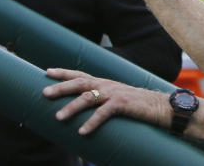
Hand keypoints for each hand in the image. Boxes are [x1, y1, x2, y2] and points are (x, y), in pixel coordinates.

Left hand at [43, 68, 168, 134]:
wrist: (158, 107)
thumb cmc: (135, 105)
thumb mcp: (115, 98)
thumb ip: (100, 100)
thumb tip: (83, 109)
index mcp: (103, 82)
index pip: (79, 74)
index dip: (63, 72)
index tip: (46, 72)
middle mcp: (106, 84)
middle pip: (79, 83)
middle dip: (61, 88)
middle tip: (44, 93)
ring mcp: (113, 93)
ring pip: (88, 98)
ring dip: (71, 108)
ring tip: (58, 117)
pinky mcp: (122, 104)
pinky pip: (103, 114)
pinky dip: (91, 122)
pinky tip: (82, 131)